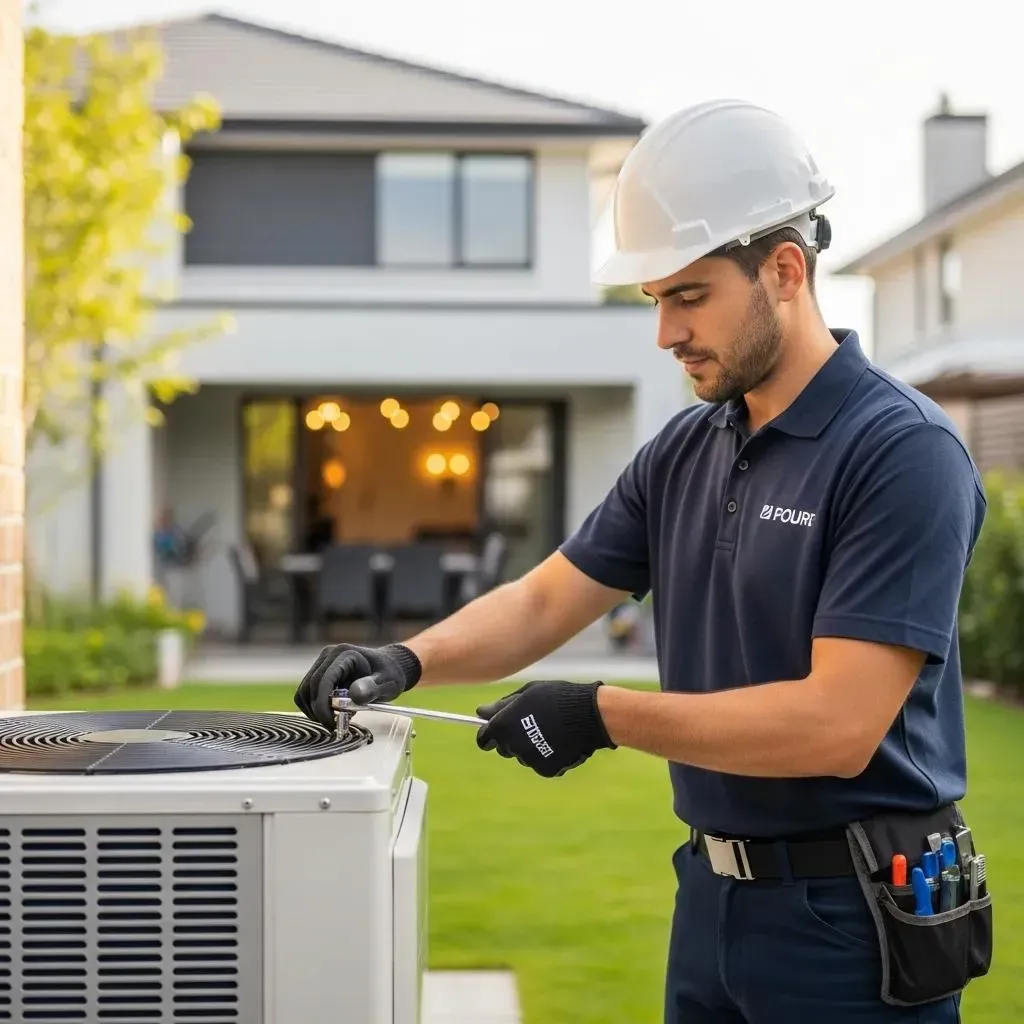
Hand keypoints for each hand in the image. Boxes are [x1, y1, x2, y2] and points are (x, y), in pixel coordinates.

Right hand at [293, 642, 421, 729]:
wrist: (390, 666)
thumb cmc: (389, 674)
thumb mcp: (386, 683)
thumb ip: (371, 688)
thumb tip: (354, 694)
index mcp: (344, 654)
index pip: (323, 681)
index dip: (323, 705)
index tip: (332, 723)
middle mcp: (328, 655)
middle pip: (310, 687)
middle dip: (319, 710)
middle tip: (334, 726)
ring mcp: (322, 662)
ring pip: (305, 691)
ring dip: (315, 709)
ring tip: (336, 718)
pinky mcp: (320, 672)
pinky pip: (308, 693)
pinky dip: (315, 706)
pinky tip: (333, 712)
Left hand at [475, 680, 615, 777]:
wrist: (589, 714)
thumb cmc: (556, 697)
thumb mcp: (526, 693)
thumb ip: (502, 706)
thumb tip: (480, 712)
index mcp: (502, 727)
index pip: (483, 739)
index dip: (490, 734)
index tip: (499, 730)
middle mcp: (512, 746)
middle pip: (504, 748)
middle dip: (512, 739)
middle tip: (532, 724)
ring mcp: (529, 760)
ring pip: (524, 756)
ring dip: (531, 746)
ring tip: (551, 730)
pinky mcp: (546, 770)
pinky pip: (541, 764)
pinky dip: (547, 755)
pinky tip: (561, 741)